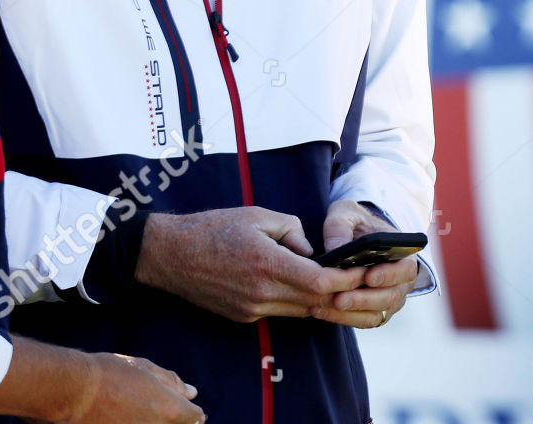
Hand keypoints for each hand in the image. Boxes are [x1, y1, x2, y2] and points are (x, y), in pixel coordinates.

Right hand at [59, 352, 202, 423]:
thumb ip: (172, 382)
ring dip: (154, 422)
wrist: (74, 391)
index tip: (182, 404)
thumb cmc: (110, 373)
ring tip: (136, 409)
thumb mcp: (144, 368)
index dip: (190, 410)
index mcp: (170, 409)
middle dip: (175, 419)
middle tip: (155, 407)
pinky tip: (124, 418)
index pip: (195, 417)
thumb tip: (192, 392)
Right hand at [135, 207, 364, 321]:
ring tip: (340, 284)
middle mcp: (260, 293)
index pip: (319, 283)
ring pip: (300, 311)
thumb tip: (312, 252)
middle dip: (342, 293)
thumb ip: (293, 231)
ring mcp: (251, 309)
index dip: (346, 280)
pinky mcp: (243, 316)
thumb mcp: (258, 215)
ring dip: (321, 300)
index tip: (361, 271)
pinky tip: (305, 288)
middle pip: (315, 302)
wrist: (171, 255)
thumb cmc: (214, 228)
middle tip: (361, 280)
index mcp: (266, 264)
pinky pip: (280, 312)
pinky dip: (297, 301)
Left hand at [313, 200, 419, 327]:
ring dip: (351, 312)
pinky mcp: (374, 311)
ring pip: (376, 314)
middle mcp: (402, 281)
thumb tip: (334, 247)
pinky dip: (343, 319)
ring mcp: (390, 299)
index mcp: (404, 255)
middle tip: (339, 298)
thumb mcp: (346, 214)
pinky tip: (320, 310)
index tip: (368, 276)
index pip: (405, 269)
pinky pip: (363, 321)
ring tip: (325, 305)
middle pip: (390, 297)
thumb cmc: (355, 224)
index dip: (389, 275)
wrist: (355, 238)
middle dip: (363, 299)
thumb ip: (339, 225)